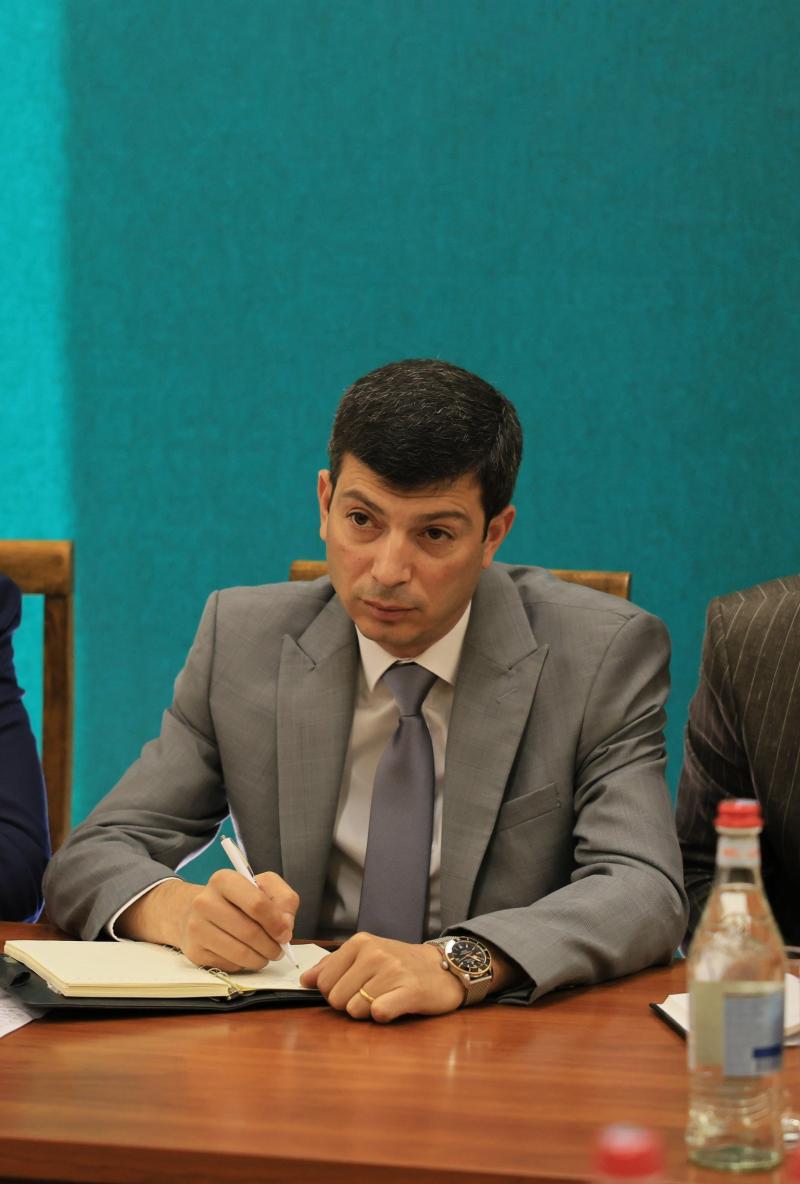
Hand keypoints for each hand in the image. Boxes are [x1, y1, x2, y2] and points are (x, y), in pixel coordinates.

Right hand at [117, 872, 298, 971]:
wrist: (196, 911)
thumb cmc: (236, 899)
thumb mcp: (264, 887)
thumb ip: (284, 900)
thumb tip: (285, 927)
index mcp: (224, 880)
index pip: (257, 904)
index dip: (276, 923)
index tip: (285, 934)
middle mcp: (205, 901)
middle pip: (250, 932)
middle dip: (271, 946)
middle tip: (279, 950)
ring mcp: (196, 927)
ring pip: (240, 953)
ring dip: (261, 959)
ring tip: (266, 955)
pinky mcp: (194, 951)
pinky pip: (228, 965)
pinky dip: (243, 965)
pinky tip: (245, 955)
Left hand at [300, 931, 465, 1022]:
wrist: (443, 968)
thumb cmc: (401, 964)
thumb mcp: (366, 955)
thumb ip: (333, 966)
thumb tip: (305, 980)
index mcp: (360, 943)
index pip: (324, 981)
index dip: (334, 993)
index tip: (353, 988)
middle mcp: (374, 953)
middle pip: (337, 999)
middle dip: (350, 1004)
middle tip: (373, 994)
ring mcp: (392, 971)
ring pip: (355, 1010)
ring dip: (368, 1012)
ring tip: (386, 998)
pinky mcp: (410, 991)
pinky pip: (379, 1013)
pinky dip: (383, 1015)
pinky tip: (394, 1006)